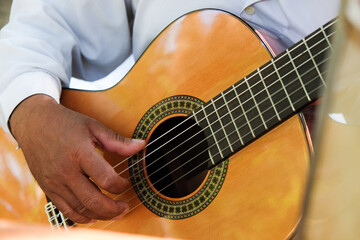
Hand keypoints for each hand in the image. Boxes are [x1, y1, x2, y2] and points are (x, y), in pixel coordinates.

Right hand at [10, 94, 144, 222]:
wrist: (34, 123)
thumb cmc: (66, 123)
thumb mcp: (94, 126)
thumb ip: (118, 141)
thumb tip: (141, 145)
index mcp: (80, 153)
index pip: (106, 179)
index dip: (122, 185)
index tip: (127, 183)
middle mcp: (65, 171)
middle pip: (93, 200)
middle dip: (114, 208)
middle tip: (125, 207)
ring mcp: (54, 182)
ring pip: (80, 209)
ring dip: (101, 215)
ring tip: (114, 213)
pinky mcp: (48, 188)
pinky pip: (65, 210)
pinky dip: (81, 217)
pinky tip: (93, 216)